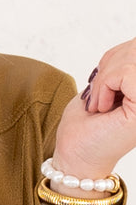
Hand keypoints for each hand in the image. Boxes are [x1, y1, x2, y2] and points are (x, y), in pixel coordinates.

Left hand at [53, 37, 135, 183]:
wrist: (74, 158)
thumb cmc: (83, 128)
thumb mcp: (102, 85)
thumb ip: (119, 66)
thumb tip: (131, 46)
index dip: (114, 58)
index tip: (99, 86)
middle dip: (110, 64)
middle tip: (96, 94)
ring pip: (133, 58)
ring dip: (106, 76)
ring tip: (98, 103)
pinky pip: (127, 73)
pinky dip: (106, 84)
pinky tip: (100, 107)